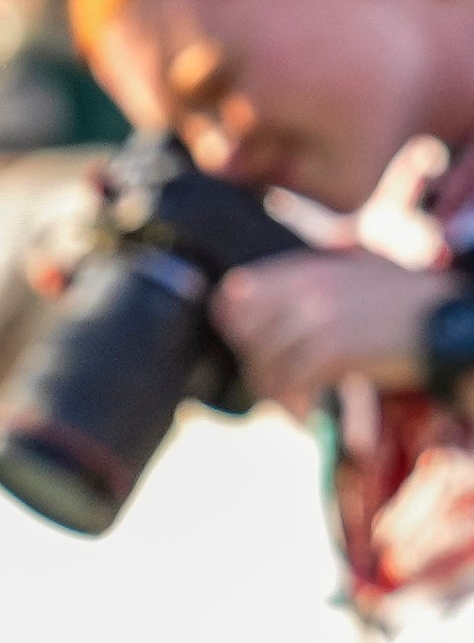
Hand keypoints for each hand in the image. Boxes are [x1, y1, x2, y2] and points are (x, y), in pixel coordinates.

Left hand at [211, 250, 452, 415]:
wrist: (452, 323)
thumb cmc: (411, 300)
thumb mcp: (357, 270)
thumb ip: (316, 277)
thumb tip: (274, 294)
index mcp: (305, 270)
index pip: (233, 295)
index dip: (233, 326)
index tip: (248, 347)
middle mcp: (302, 290)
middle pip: (244, 334)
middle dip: (257, 363)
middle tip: (277, 384)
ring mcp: (315, 319)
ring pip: (263, 363)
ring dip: (274, 391)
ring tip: (294, 405)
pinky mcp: (332, 351)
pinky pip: (290, 383)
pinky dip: (294, 404)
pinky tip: (309, 416)